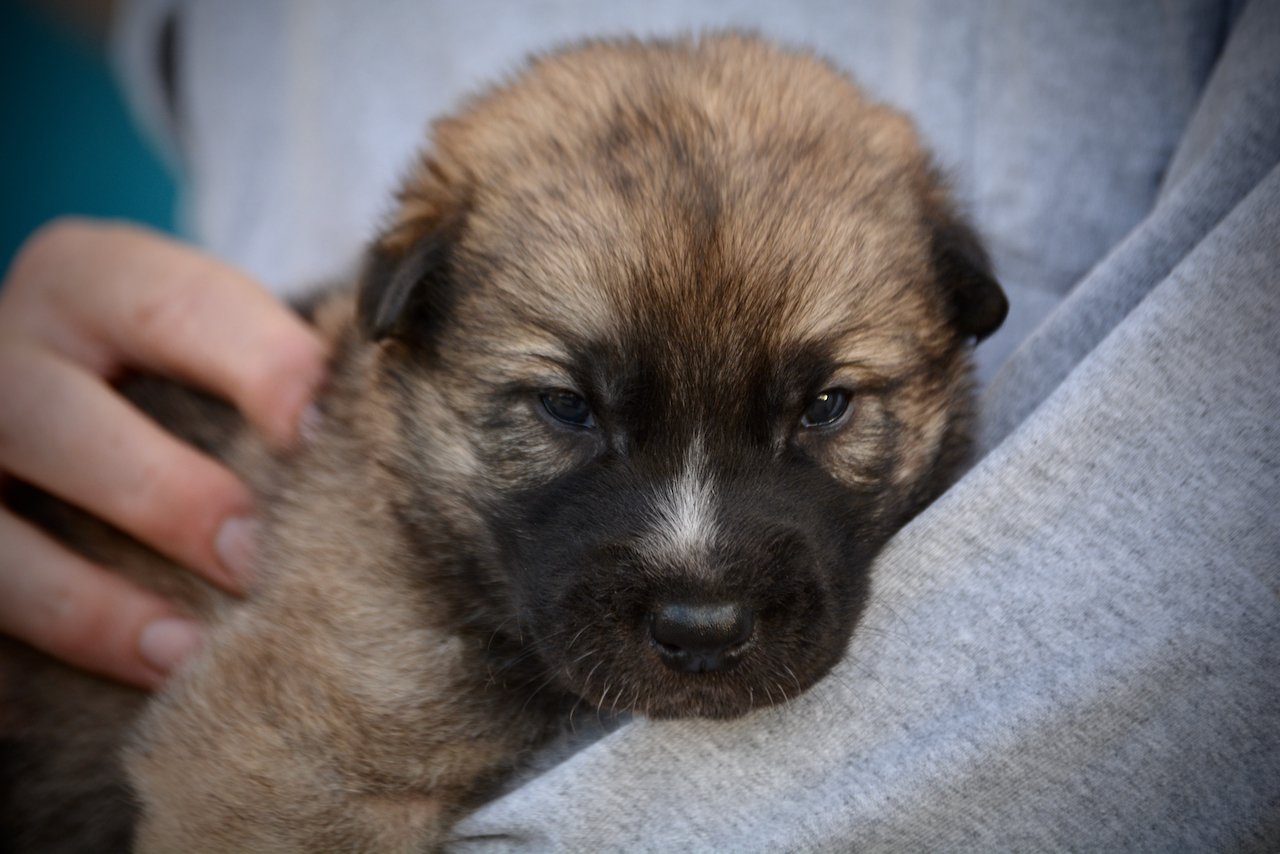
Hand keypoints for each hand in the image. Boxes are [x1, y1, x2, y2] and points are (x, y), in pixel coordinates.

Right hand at [0, 219, 326, 687]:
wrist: (88, 404)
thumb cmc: (186, 377)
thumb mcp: (219, 341)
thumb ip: (282, 366)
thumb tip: (390, 415)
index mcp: (87, 280)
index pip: (171, 306)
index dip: (254, 366)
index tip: (321, 435)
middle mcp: (6, 354)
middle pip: (55, 417)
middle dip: (164, 494)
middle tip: (255, 557)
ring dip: (92, 602)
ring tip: (190, 652)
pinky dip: (46, 649)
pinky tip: (131, 680)